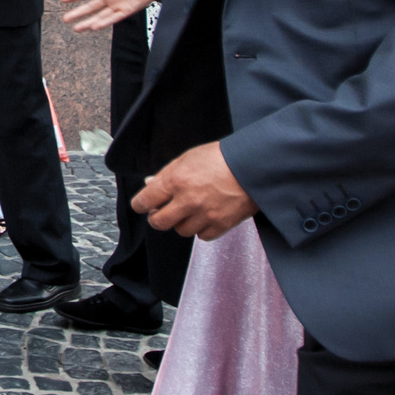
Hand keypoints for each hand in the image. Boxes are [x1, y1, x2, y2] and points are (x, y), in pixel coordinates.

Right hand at [62, 0, 169, 31]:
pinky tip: (94, 27)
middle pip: (90, 7)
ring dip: (88, 22)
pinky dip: (103, 23)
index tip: (63, 0)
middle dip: (78, 13)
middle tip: (65, 19)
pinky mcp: (126, 12)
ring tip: (76, 28)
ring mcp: (117, 5)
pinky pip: (112, 19)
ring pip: (99, 16)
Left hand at [134, 140, 255, 239]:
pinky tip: (205, 217)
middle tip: (162, 212)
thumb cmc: (222, 158)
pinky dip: (202, 229)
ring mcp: (205, 214)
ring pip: (181, 230)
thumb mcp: (188, 158)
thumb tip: (150, 184)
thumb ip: (167, 173)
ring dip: (182, 222)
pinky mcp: (222, 224)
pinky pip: (202, 236)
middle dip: (157, 218)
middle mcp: (188, 200)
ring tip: (190, 210)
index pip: (146, 201)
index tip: (142, 205)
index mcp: (176, 180)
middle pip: (159, 222)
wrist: (253, 166)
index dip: (140, 204)